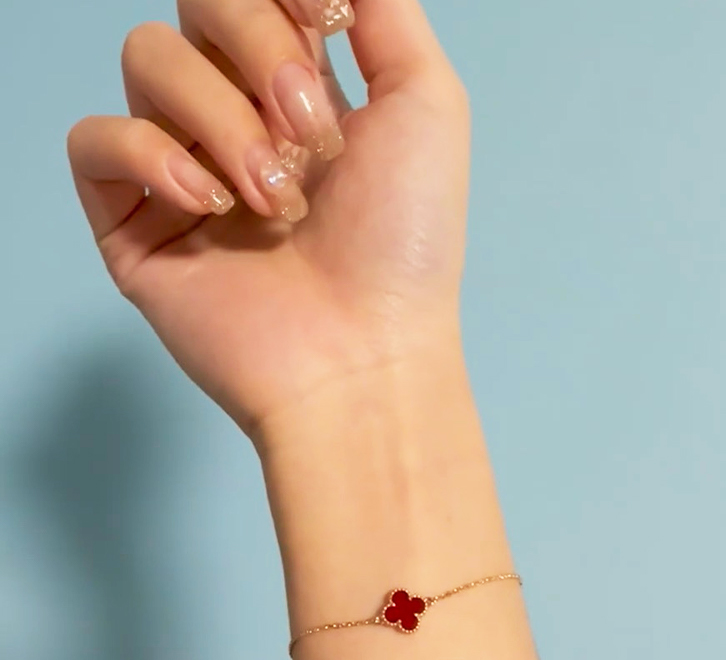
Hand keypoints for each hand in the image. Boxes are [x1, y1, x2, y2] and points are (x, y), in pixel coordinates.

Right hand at [67, 0, 470, 436]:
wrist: (367, 353)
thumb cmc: (406, 243)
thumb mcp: (426, 104)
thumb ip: (383, 10)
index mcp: (303, 92)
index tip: (328, 26)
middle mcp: (239, 122)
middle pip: (198, 5)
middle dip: (260, 51)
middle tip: (310, 136)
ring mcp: (185, 171)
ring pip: (149, 60)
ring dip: (221, 118)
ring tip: (274, 199)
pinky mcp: (136, 225)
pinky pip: (95, 140)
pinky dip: (148, 154)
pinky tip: (207, 205)